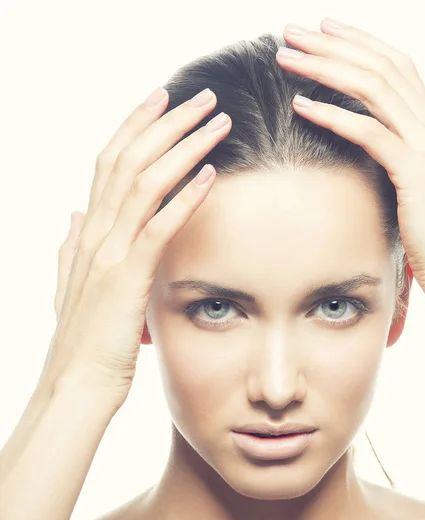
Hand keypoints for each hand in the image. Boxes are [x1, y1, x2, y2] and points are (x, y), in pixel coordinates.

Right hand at [39, 87, 230, 411]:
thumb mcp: (76, 287)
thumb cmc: (85, 341)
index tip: (163, 99)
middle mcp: (95, 233)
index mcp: (89, 232)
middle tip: (203, 97)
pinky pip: (157, 228)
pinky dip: (184, 198)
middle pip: (130, 159)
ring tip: (217, 123)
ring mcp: (108, 253)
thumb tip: (75, 215)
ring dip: (183, 148)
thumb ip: (74, 248)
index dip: (136, 126)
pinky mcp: (126, 278)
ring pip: (144, 183)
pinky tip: (210, 175)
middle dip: (167, 122)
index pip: (111, 162)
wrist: (75, 385)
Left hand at [277, 19, 424, 301]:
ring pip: (374, 88)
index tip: (323, 31)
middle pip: (380, 66)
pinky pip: (370, 132)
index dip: (359, 43)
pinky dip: (333, 115)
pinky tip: (301, 106)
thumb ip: (399, 163)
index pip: (397, 67)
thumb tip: (369, 154)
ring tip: (287, 56)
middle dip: (332, 44)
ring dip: (326, 67)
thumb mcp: (419, 191)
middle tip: (291, 32)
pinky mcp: (417, 173)